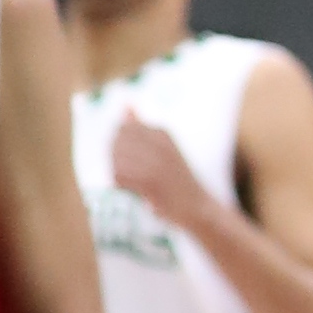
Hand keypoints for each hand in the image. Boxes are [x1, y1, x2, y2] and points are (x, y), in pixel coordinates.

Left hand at [108, 112, 215, 229]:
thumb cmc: (176, 179)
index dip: (118, 146)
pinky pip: (121, 176)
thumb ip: (141, 128)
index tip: (129, 162)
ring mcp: (156, 161)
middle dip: (115, 159)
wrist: (198, 207)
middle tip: (128, 176)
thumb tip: (126, 105)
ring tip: (133, 185)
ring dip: (118, 174)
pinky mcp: (151, 181)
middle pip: (117, 143)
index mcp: (161, 133)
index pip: (123, 129)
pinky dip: (122, 186)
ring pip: (117, 160)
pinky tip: (134, 192)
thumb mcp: (163, 148)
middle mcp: (159, 143)